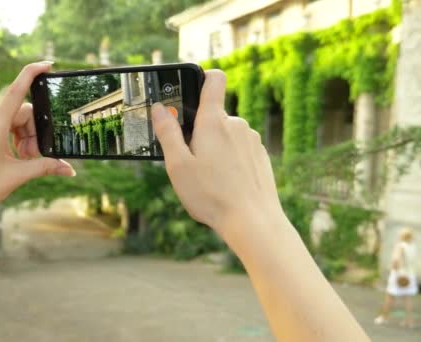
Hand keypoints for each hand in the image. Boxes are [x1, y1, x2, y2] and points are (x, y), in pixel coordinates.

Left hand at [0, 62, 75, 217]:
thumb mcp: (17, 176)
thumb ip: (45, 167)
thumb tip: (70, 169)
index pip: (16, 91)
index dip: (32, 73)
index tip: (48, 64)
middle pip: (23, 113)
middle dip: (34, 132)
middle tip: (33, 157)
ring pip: (15, 120)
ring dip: (26, 137)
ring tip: (24, 160)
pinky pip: (5, 127)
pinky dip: (16, 139)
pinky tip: (16, 157)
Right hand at [151, 70, 281, 235]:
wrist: (252, 221)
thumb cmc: (211, 195)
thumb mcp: (178, 165)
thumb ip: (168, 133)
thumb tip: (159, 108)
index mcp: (213, 122)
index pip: (214, 80)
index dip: (202, 78)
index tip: (191, 89)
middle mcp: (236, 124)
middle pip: (213, 116)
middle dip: (200, 133)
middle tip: (192, 162)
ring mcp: (252, 140)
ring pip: (227, 135)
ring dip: (216, 148)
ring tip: (209, 179)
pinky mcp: (261, 156)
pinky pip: (240, 150)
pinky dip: (230, 161)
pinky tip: (226, 184)